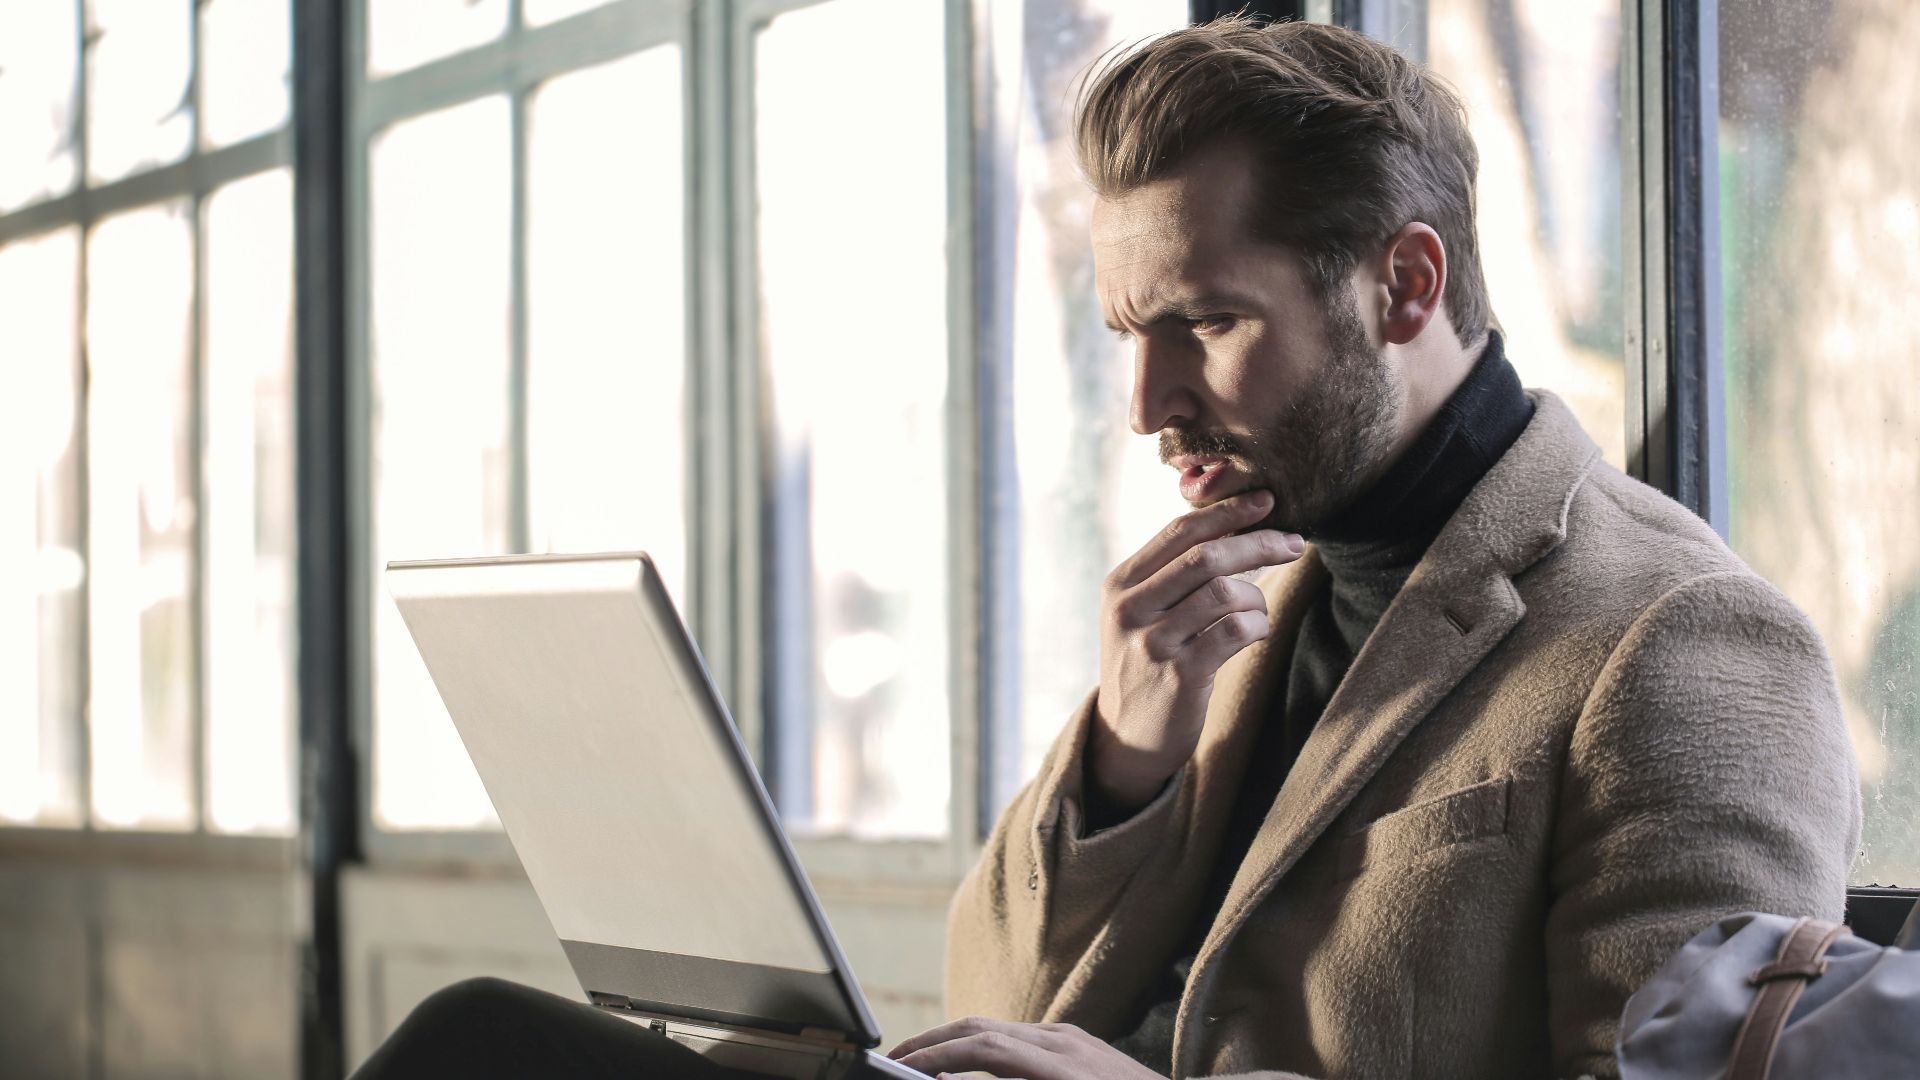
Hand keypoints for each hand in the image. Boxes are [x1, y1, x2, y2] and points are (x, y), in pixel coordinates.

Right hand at [888, 1016, 1163, 1079]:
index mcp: (1062, 1068)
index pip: (982, 1051)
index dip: (937, 1057)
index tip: (902, 1068)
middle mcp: (1064, 1043)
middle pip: (981, 1027)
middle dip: (932, 1042)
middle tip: (894, 1061)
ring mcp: (1072, 1038)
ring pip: (997, 1027)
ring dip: (953, 1042)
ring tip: (920, 1064)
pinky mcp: (1078, 1043)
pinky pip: (1018, 1036)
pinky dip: (981, 1047)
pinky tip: (966, 1067)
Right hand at [1091, 489, 1303, 809]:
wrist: (1127, 736)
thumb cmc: (1148, 664)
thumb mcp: (1141, 613)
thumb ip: (1173, 574)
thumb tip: (1234, 527)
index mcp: (1122, 583)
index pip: (1180, 532)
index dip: (1227, 512)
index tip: (1266, 500)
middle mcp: (1131, 608)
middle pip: (1206, 556)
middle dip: (1258, 543)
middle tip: (1294, 543)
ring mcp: (1153, 642)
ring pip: (1225, 592)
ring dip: (1257, 597)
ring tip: (1259, 610)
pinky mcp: (1179, 675)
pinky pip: (1235, 631)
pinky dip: (1257, 625)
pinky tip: (1255, 633)